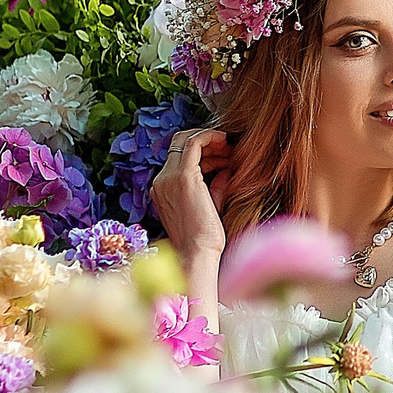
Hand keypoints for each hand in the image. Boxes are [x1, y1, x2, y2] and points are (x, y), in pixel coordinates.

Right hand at [151, 128, 230, 263]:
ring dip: (210, 141)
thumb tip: (226, 167)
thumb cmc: (205, 239)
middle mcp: (161, 181)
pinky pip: (195, 144)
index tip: (223, 157)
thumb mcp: (209, 206)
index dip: (202, 151)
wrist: (197, 255)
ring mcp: (169, 178)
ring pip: (186, 140)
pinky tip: (225, 142)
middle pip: (179, 144)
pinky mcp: (184, 177)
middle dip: (205, 142)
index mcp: (162, 189)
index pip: (178, 157)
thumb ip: (215, 185)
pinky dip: (210, 138)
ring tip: (230, 150)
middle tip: (228, 149)